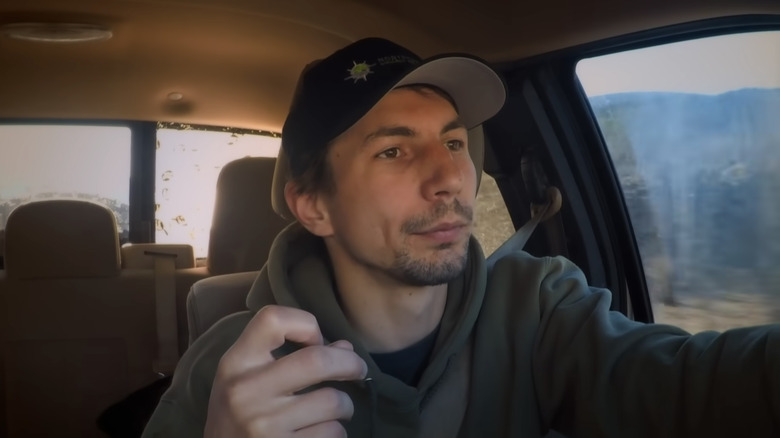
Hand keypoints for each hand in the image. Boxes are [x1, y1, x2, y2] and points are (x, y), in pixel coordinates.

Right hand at [204, 305, 367, 436]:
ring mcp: (264, 425)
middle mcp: (246, 392)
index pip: (273, 319)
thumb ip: (287, 357)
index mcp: (236, 364)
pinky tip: (322, 431)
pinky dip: (336, 431)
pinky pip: (333, 432)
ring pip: (332, 401)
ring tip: (335, 410)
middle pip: (317, 360)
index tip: (317, 341)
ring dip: (345, 405)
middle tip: (358, 369)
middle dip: (350, 363)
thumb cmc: (238, 414)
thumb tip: (345, 348)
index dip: (306, 324)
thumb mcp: (246, 378)